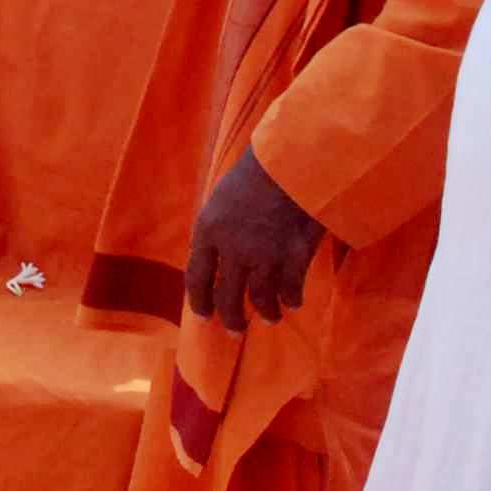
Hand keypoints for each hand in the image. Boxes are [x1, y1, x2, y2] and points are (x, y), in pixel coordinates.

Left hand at [182, 152, 326, 333]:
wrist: (292, 160)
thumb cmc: (254, 172)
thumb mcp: (221, 198)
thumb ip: (216, 230)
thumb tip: (216, 259)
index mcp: (208, 231)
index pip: (196, 279)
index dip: (200, 302)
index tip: (204, 315)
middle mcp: (232, 250)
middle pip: (227, 297)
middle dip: (231, 318)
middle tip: (235, 330)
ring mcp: (264, 256)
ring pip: (260, 299)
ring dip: (265, 312)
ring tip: (270, 319)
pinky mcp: (293, 256)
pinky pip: (290, 289)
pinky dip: (291, 299)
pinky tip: (292, 303)